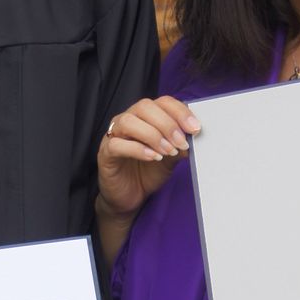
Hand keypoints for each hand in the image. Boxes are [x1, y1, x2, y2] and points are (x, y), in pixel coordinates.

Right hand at [98, 96, 200, 221]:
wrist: (131, 197)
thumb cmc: (148, 172)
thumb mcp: (171, 157)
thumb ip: (180, 145)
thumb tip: (193, 138)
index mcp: (146, 117)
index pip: (162, 102)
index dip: (180, 112)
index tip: (194, 128)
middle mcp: (128, 120)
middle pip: (145, 107)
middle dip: (167, 124)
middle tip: (181, 143)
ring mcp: (114, 135)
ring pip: (129, 121)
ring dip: (152, 135)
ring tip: (167, 151)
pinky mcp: (105, 153)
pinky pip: (117, 144)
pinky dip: (137, 149)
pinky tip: (153, 158)